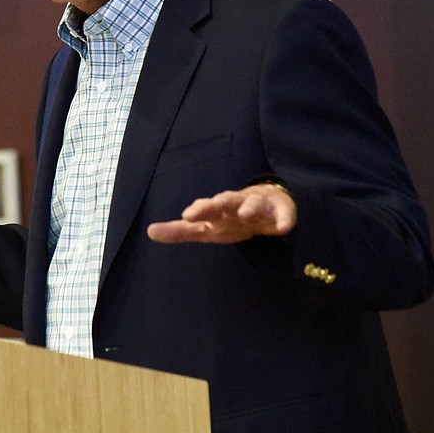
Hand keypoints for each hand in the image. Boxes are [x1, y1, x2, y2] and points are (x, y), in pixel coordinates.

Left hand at [146, 182, 296, 244]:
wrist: (268, 205)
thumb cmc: (231, 218)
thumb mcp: (206, 228)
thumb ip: (180, 231)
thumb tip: (149, 232)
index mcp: (218, 210)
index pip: (205, 209)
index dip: (197, 211)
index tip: (186, 215)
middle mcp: (236, 205)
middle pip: (227, 201)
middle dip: (219, 203)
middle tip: (212, 206)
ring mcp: (259, 207)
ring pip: (254, 204)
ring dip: (250, 207)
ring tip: (246, 213)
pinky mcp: (280, 213)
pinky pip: (284, 216)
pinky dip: (284, 220)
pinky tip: (283, 226)